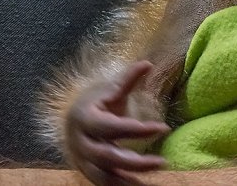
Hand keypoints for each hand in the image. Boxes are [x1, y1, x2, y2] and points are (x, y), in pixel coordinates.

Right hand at [65, 61, 170, 185]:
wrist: (73, 119)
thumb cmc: (97, 102)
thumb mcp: (110, 89)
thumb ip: (128, 79)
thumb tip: (147, 63)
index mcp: (85, 118)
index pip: (112, 127)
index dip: (137, 130)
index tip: (163, 128)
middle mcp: (80, 142)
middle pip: (107, 156)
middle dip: (136, 161)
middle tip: (162, 162)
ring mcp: (82, 159)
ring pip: (104, 176)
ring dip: (129, 180)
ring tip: (154, 175)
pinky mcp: (87, 171)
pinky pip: (103, 183)